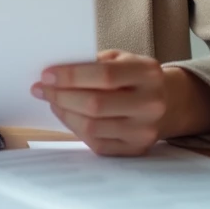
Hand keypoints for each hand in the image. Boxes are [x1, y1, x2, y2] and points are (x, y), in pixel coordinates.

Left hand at [31, 50, 168, 156]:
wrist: (167, 102)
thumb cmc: (134, 77)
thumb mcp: (121, 59)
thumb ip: (94, 63)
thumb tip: (54, 74)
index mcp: (148, 73)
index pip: (104, 75)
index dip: (71, 76)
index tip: (47, 75)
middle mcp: (151, 103)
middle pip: (95, 104)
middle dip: (61, 95)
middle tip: (41, 89)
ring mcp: (144, 130)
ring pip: (92, 126)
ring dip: (64, 112)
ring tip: (52, 100)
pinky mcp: (135, 149)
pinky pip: (96, 143)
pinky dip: (74, 127)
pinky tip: (67, 114)